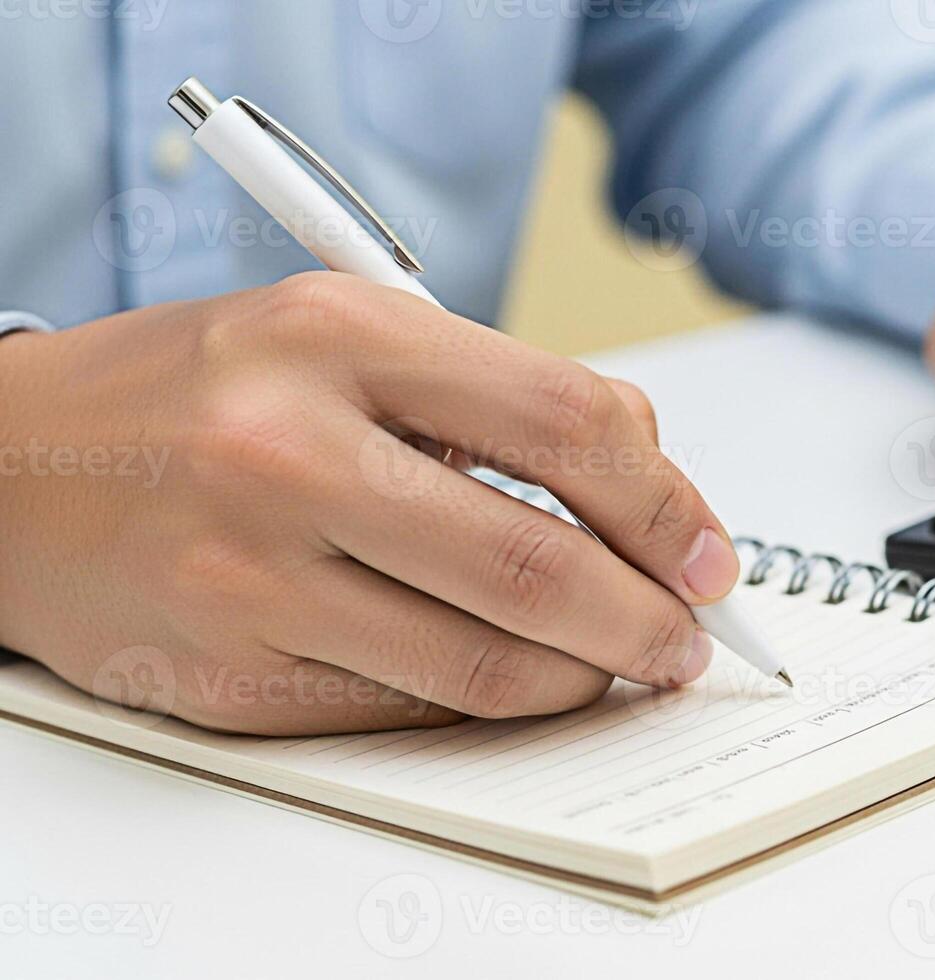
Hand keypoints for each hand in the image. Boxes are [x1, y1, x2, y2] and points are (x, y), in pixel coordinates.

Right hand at [0, 273, 739, 734]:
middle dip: (650, 620)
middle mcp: (287, 450)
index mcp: (338, 335)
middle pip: (539, 564)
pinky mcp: (225, 675)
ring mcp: (250, 575)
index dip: (670, 504)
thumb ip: (496, 394)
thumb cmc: (200, 392)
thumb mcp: (344, 331)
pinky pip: (405, 711)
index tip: (708, 553)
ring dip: (584, 678)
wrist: (7, 468)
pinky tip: (515, 682)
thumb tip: (649, 480)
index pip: (568, 423)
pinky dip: (487, 708)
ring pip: (484, 666)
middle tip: (688, 639)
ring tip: (616, 665)